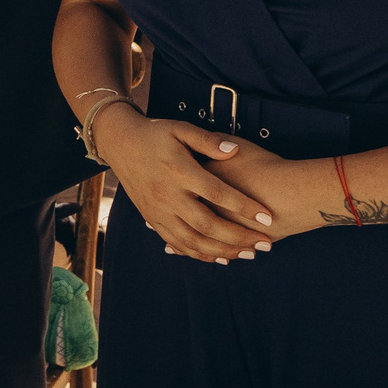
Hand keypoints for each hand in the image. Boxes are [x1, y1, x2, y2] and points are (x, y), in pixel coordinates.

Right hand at [92, 105, 274, 262]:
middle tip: (265, 243)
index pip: (217, 193)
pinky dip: (198, 253)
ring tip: (248, 254)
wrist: (120, 142)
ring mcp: (157, 210)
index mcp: (179, 171)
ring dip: (222, 251)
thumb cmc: (155, 133)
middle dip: (238, 237)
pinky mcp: (152, 218)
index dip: (243, 206)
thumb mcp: (180, 129)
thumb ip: (207, 140)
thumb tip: (233, 150)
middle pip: (207, 224)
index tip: (268, 216)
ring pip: (192, 240)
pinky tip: (219, 258)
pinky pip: (176, 242)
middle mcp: (167, 195)